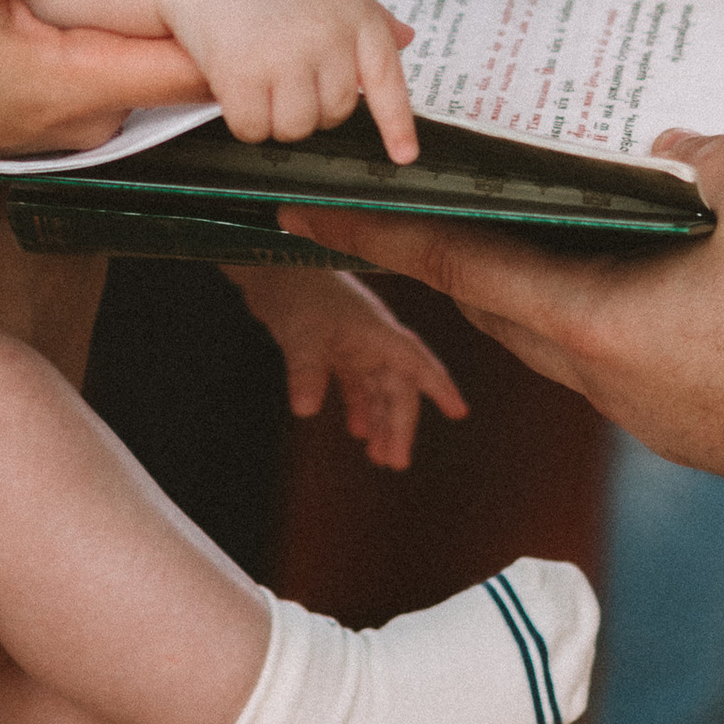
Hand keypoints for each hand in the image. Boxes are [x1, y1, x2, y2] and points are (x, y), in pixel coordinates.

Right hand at [162, 0, 418, 160]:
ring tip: (257, 75)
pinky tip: (232, 83)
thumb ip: (367, 13)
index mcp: (352, 10)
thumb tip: (406, 38)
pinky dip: (241, 118)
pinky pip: (253, 128)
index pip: (386, 76)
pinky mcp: (242, 73)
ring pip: (295, 128)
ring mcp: (285, 54)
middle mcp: (325, 34)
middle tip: (280, 71)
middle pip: (335, 113)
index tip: (404, 156)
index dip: (396, 123)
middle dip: (307, 104)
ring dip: (273, 115)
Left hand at [227, 264, 467, 468]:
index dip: (438, 386)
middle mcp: (370, 338)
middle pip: (395, 385)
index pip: (416, 361)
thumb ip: (306, 369)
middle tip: (395, 462)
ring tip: (378, 456)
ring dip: (378, 419)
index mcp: (375, 331)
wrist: (265, 261)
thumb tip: (306, 410)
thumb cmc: (292, 287)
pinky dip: (356, 405)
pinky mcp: (332, 344)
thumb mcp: (301, 330)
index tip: (458, 412)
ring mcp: (352, 341)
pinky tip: (354, 429)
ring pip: (375, 387)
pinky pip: (353, 382)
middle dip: (399, 424)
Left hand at [280, 132, 723, 490]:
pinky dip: (616, 323)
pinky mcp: (695, 435)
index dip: (377, 235)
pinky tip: (663, 287)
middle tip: (442, 203)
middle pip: (500, 308)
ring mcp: (648, 418)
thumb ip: (696, 157)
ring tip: (572, 233)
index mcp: (591, 320)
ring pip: (566, 344)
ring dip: (551, 292)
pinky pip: (626, 369)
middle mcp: (601, 380)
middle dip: (464, 256)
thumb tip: (673, 153)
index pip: (455, 263)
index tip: (306, 215)